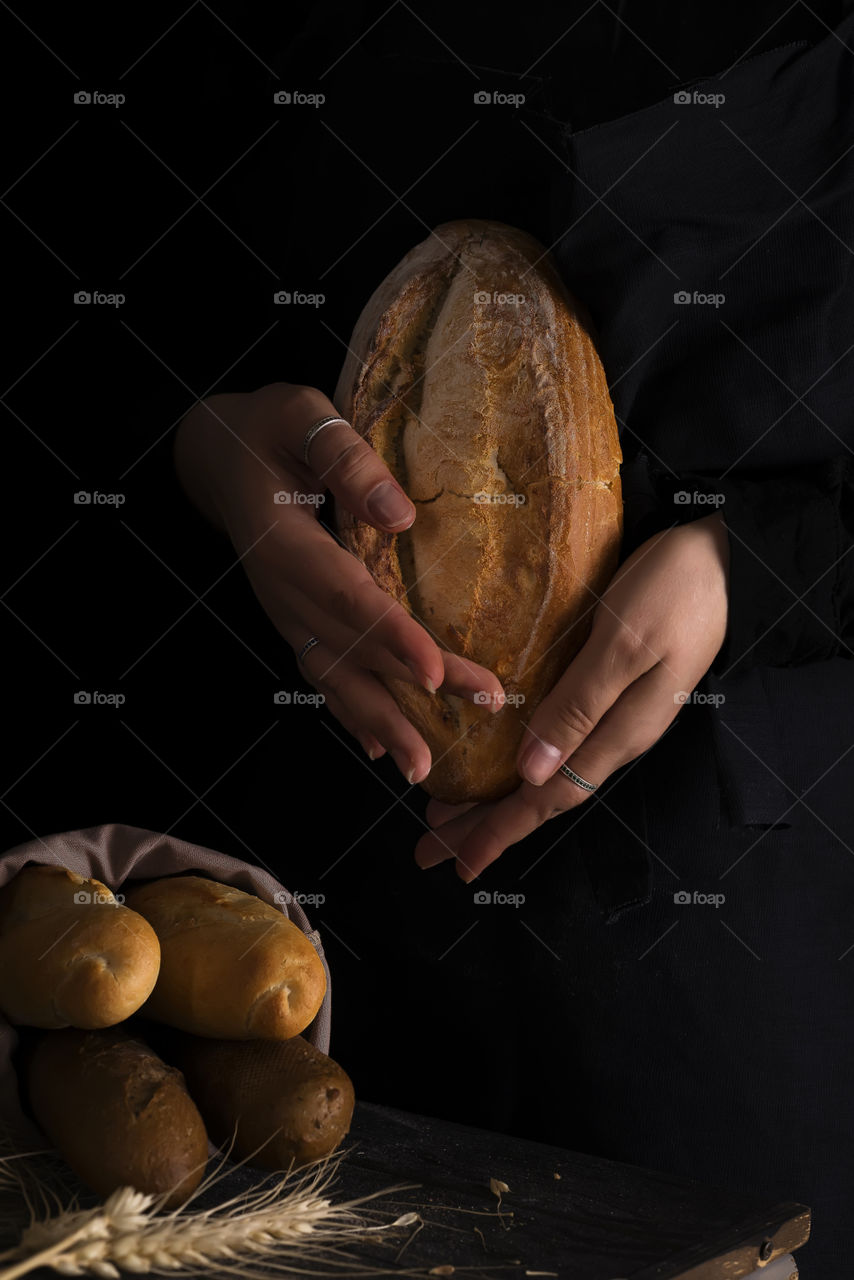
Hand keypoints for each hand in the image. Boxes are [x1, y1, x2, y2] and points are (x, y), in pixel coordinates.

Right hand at [174, 382, 503, 782]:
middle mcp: (282, 591)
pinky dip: (351, 712)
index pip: (346, 597)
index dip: (390, 638)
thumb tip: (401, 515)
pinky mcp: (295, 619)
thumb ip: (344, 459)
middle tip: (457, 732)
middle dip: (405, 696)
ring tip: (420, 766)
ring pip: (335, 675)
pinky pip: (323, 671)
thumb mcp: (301, 416)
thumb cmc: (270, 427)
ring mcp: (286, 612)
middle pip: (350, 649)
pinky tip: (379, 746)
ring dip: (379, 722)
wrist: (220, 454)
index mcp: (285, 542)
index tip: (434, 674)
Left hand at [414, 513, 729, 879]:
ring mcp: (617, 711)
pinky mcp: (611, 685)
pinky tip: (501, 754)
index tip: (459, 862)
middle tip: (434, 848)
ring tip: (453, 811)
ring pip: (548, 769)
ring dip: (499, 794)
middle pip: (544, 793)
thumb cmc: (673, 590)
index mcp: (620, 732)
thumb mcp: (622, 645)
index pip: (549, 797)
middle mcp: (617, 733)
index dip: (501, 830)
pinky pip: (559, 738)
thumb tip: (532, 772)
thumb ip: (579, 706)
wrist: (722, 553)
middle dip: (488, 824)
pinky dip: (521, 756)